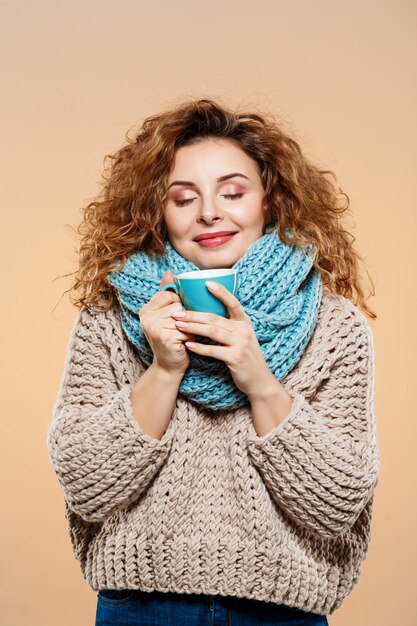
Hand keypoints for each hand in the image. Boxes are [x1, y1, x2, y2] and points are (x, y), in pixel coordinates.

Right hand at [138, 270, 195, 376]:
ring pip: (183, 316)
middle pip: (177, 304)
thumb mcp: (166, 315)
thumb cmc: (172, 339)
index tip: (176, 317)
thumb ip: (167, 293)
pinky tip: (184, 344)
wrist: (169, 366)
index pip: (168, 294)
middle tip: (179, 330)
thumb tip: (170, 273)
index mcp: (146, 310)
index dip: (179, 304)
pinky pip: (186, 328)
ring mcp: (154, 327)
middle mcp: (146, 318)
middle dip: (185, 317)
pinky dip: (190, 336)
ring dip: (189, 327)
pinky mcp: (164, 337)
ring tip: (182, 336)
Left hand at [171, 281, 274, 397]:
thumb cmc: (246, 356)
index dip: (221, 292)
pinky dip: (199, 347)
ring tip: (178, 325)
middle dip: (194, 314)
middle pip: (215, 318)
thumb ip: (229, 325)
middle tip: (177, 312)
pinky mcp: (235, 357)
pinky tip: (188, 344)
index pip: (233, 303)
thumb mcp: (242, 337)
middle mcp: (243, 330)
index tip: (207, 283)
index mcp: (244, 322)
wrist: (259, 380)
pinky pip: (214, 350)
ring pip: (212, 331)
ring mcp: (240, 344)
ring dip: (193, 327)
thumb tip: (208, 314)